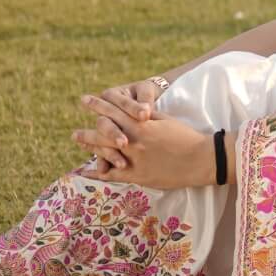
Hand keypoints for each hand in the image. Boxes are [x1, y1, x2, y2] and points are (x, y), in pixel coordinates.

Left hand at [73, 97, 219, 188]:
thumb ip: (146, 118)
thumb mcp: (165, 121)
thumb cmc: (186, 137)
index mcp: (141, 125)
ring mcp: (134, 159)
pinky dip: (100, 172)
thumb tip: (133, 113)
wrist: (200, 159)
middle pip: (103, 131)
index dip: (98, 105)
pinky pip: (113, 175)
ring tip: (78, 139)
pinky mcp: (138, 175)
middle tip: (74, 130)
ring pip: (104, 151)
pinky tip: (89, 171)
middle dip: (88, 128)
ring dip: (89, 145)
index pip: (113, 111)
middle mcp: (134, 141)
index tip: (86, 100)